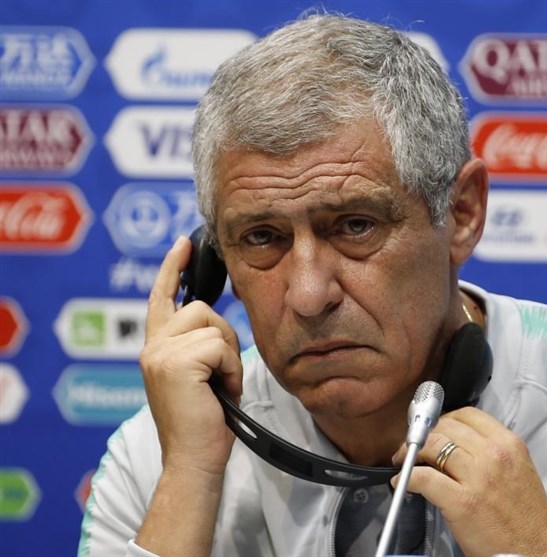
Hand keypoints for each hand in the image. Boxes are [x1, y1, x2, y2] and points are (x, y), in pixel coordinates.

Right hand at [140, 236, 242, 476]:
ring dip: (228, 357)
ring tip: (220, 386)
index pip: (162, 298)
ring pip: (214, 325)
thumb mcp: (200, 375)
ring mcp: (159, 353)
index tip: (183, 244)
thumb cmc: (205, 421)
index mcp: (156, 348)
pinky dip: (231, 370)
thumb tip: (218, 325)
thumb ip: (199, 346)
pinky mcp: (175, 362)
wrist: (195, 458)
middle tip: (222, 375)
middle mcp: (151, 346)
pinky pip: (220, 347)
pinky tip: (221, 392)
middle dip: (224, 338)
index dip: (172, 269)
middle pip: (202, 308)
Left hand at [392, 407, 546, 556]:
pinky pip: (423, 478)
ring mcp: (478, 477)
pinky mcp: (462, 502)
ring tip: (403, 462)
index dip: (444, 420)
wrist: (538, 551)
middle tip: (413, 445)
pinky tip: (401, 481)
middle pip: (446, 427)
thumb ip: (491, 451)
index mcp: (509, 444)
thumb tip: (456, 443)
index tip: (434, 429)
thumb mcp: (518, 469)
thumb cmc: (527, 517)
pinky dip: (406, 477)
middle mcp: (494, 454)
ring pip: (431, 446)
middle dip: (424, 434)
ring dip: (410, 452)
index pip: (467, 414)